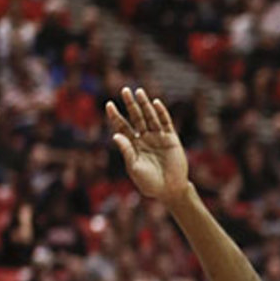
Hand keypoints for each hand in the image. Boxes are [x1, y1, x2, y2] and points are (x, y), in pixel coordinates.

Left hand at [107, 87, 189, 203]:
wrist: (169, 189)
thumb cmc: (149, 182)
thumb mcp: (134, 167)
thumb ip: (126, 151)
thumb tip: (115, 135)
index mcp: (133, 145)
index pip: (122, 127)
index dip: (116, 116)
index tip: (109, 105)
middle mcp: (144, 138)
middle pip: (136, 117)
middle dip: (130, 104)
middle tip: (125, 90)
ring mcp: (158, 137)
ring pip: (150, 117)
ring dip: (145, 105)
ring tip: (139, 92)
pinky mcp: (171, 139)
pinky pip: (165, 123)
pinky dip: (161, 113)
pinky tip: (156, 103)